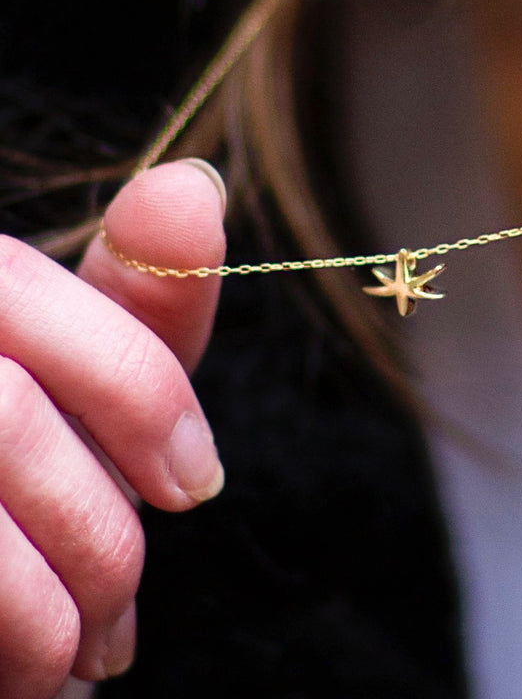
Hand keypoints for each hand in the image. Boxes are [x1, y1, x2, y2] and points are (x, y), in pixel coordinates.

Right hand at [0, 159, 225, 696]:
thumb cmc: (28, 492)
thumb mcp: (89, 394)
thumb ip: (138, 309)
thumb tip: (193, 180)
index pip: (13, 288)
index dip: (133, 387)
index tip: (194, 482)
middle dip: (96, 521)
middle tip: (123, 599)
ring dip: (58, 593)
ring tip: (82, 645)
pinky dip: (18, 640)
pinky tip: (36, 665)